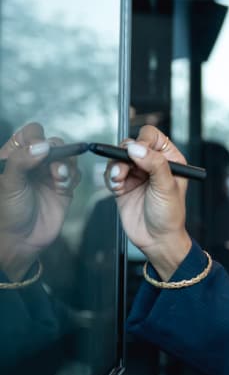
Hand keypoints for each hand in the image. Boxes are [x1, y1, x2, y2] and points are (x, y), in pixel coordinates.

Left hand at [0, 123, 80, 278]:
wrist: (20, 240)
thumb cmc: (6, 211)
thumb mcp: (9, 183)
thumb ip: (23, 160)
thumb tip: (43, 145)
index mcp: (14, 157)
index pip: (29, 134)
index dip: (36, 137)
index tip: (39, 148)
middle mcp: (33, 164)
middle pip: (53, 144)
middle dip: (57, 151)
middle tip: (52, 162)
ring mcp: (49, 176)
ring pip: (68, 157)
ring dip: (66, 164)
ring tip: (59, 177)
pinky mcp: (64, 188)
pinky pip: (76, 174)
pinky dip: (72, 177)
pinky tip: (62, 186)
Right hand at [105, 125, 191, 276]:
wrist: (156, 239)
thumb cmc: (170, 215)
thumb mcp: (166, 187)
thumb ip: (154, 164)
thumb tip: (136, 148)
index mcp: (170, 159)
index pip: (152, 136)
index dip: (142, 141)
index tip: (137, 153)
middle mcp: (152, 164)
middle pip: (131, 144)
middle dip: (124, 155)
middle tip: (124, 169)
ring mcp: (136, 174)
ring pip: (118, 158)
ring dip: (115, 167)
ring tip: (119, 180)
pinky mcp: (123, 185)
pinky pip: (110, 172)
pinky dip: (110, 178)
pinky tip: (117, 188)